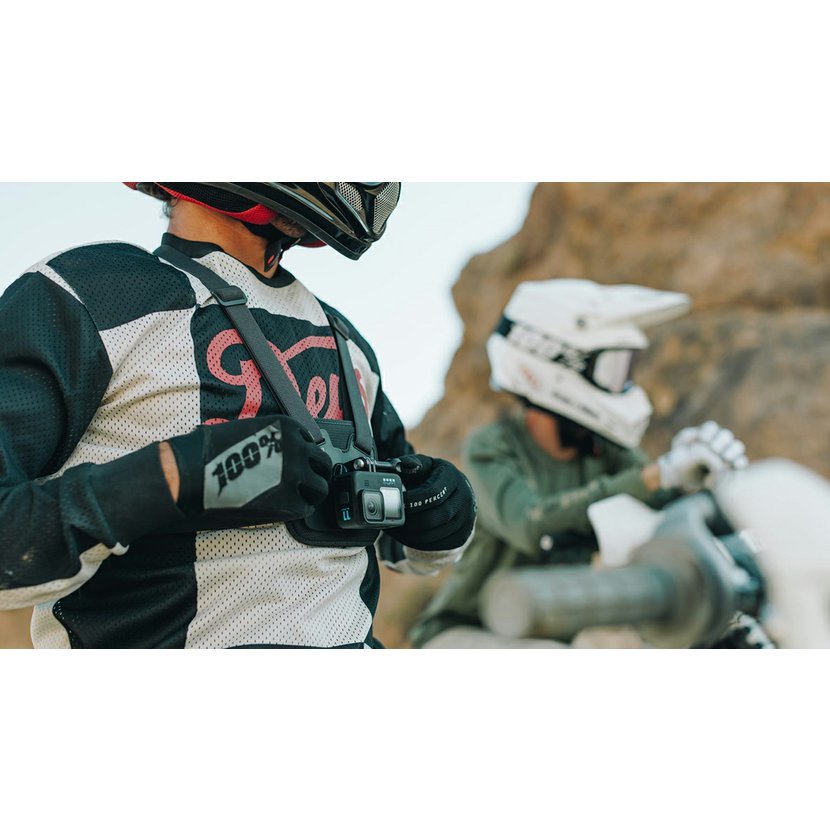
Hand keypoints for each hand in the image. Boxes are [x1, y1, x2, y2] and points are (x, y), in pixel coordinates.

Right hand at [166, 415, 331, 523]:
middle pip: (322, 463)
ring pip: (321, 487)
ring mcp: (296, 476)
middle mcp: (297, 449)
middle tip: (306, 482)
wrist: (194, 473)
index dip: (305, 455)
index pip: (311, 442)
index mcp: (287, 428)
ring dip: (312, 493)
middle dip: (315, 473)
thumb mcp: (248, 430)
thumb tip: (282, 452)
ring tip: (300, 498)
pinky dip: (300, 509)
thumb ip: (272, 440)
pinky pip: (307, 508)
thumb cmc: (211, 450)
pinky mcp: (289, 502)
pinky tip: (288, 509)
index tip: (301, 464)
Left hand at [387, 454, 475, 550]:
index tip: (394, 502)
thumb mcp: (423, 466)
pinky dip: (418, 543)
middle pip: (434, 517)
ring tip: (394, 529)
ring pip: (434, 534)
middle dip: (408, 521)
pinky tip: (405, 536)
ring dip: (410, 535)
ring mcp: (466, 519)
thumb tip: (403, 465)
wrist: (454, 494)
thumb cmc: (432, 477)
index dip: (412, 501)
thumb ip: (411, 464)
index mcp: (453, 477)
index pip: (433, 493)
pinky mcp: (462, 535)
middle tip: (390, 521)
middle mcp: (465, 498)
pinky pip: (437, 545)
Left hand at [668, 421, 747, 487]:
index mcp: (705, 433)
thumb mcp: (677, 448)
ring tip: (724, 458)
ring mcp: (729, 452)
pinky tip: (734, 467)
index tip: (702, 440)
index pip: (711, 427)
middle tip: (713, 449)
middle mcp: (719, 440)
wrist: (685, 476)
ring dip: (732, 451)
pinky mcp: (734, 465)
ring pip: (737, 447)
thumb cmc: (680, 459)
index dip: (708, 432)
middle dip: (720, 441)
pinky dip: (739, 464)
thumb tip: (695, 437)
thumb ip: (684, 441)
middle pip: (726, 435)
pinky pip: (741, 462)